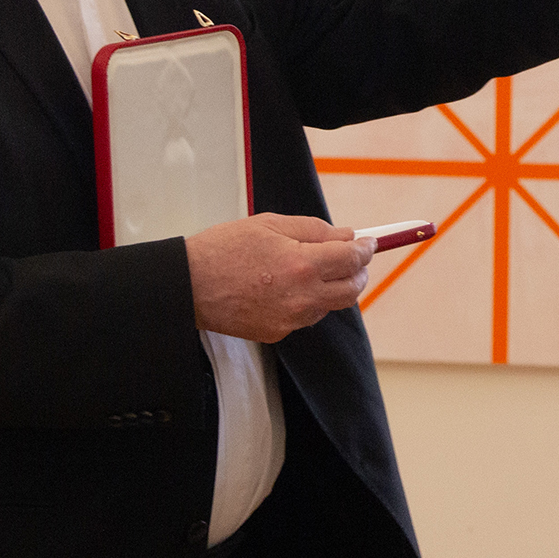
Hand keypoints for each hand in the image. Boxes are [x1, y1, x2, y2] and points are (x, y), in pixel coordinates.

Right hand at [186, 212, 374, 343]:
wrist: (188, 285)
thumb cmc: (224, 248)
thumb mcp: (271, 224)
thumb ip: (315, 230)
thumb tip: (348, 236)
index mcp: (302, 264)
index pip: (353, 258)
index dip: (366, 248)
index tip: (371, 242)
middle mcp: (302, 297)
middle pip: (352, 289)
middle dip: (358, 271)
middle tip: (352, 257)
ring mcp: (290, 319)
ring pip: (331, 305)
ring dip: (334, 287)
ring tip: (315, 269)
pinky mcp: (277, 333)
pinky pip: (306, 317)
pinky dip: (309, 302)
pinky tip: (289, 287)